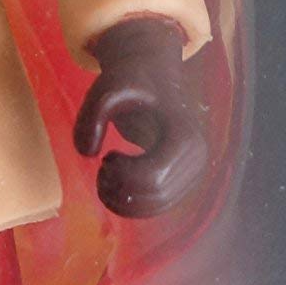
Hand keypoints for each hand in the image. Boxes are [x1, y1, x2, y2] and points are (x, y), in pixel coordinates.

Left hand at [73, 16, 208, 219]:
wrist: (152, 76)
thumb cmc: (130, 83)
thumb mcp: (106, 91)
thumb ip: (91, 118)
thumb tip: (88, 153)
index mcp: (185, 136)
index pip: (153, 179)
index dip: (122, 176)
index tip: (107, 156)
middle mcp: (197, 158)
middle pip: (153, 196)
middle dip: (120, 188)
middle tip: (103, 165)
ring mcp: (193, 172)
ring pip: (155, 208)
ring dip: (122, 199)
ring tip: (107, 172)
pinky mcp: (183, 180)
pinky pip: (156, 206)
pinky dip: (130, 202)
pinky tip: (117, 178)